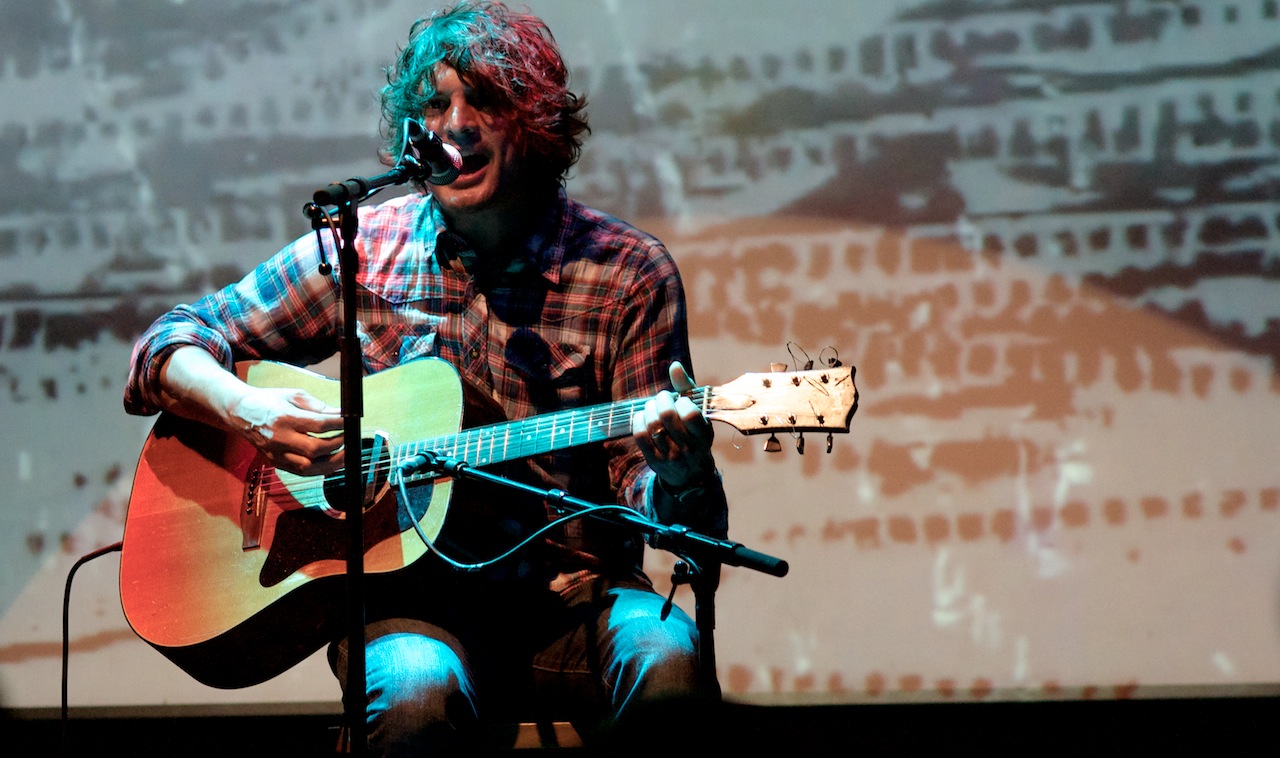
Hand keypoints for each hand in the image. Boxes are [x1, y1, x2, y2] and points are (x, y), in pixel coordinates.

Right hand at [230, 387, 343, 475]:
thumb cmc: (268, 401)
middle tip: (349, 438)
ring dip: (331, 463)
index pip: (318, 425)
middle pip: (314, 449)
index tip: (350, 421)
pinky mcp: (275, 462)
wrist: (240, 412)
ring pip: (308, 467)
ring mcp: (276, 454)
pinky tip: (330, 462)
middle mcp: (279, 438)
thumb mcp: (293, 395)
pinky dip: (319, 469)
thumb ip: (318, 406)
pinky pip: (301, 472)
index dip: (338, 424)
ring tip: (345, 454)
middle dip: (337, 445)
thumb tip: (340, 415)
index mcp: (285, 418)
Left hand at [632, 361, 715, 490]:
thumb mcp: (700, 413)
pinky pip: (640, 435)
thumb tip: (674, 366)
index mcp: (704, 436)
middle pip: (666, 416)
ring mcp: (671, 457)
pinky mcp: (654, 461)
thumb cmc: (695, 435)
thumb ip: (687, 389)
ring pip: (651, 425)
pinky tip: (644, 416)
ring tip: (653, 406)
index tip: (681, 400)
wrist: (692, 473)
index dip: (682, 401)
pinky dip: (638, 420)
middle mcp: (689, 448)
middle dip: (661, 400)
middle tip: (663, 398)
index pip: (690, 414)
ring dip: (649, 408)